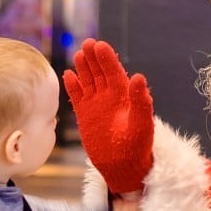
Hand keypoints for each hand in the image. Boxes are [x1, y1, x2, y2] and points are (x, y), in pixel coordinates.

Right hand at [63, 39, 153, 193]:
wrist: (122, 167)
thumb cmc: (138, 146)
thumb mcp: (142, 123)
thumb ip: (140, 100)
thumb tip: (139, 77)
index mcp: (125, 95)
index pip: (114, 71)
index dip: (107, 58)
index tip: (100, 45)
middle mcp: (110, 96)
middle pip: (99, 71)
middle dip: (94, 57)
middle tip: (88, 44)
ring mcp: (96, 104)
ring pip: (88, 80)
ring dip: (83, 68)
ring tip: (79, 55)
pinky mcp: (84, 114)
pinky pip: (77, 96)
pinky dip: (72, 86)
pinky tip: (68, 75)